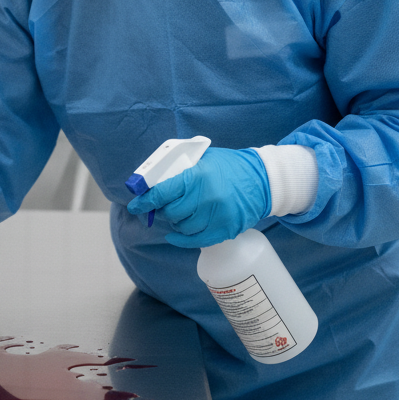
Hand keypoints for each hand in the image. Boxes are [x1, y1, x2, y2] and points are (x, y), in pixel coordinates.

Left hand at [126, 147, 269, 247]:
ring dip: (175, 222)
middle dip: (161, 211)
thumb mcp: (203, 159)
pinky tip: (176, 234)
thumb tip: (153, 182)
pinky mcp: (225, 229)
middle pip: (171, 213)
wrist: (263, 179)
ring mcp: (216, 216)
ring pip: (182, 227)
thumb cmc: (230, 166)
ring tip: (177, 214)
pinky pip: (195, 240)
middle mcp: (206, 198)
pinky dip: (182, 239)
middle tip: (160, 207)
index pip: (162, 193)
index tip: (135, 206)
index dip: (145, 201)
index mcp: (198, 177)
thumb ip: (181, 169)